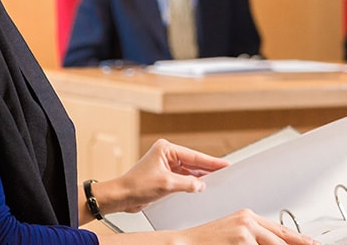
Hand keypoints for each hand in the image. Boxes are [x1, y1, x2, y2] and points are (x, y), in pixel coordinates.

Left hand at [96, 138, 229, 214]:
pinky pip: (183, 177)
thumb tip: (201, 185)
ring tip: (216, 180)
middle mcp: (166, 154)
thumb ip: (187, 184)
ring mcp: (165, 165)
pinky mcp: (164, 175)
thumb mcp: (166, 185)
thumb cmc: (136, 186)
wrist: (121, 196)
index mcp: (166, 149)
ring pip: (189, 170)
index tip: (224, 164)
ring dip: (199, 177)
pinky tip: (201, 186)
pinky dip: (191, 183)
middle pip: (193, 162)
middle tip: (225, 171)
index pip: (194, 156)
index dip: (211, 162)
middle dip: (207, 168)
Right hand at [171, 209, 320, 244]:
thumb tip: (275, 243)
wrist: (183, 243)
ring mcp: (245, 231)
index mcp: (248, 217)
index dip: (301, 240)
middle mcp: (248, 221)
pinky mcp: (241, 240)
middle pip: (282, 239)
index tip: (313, 244)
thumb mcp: (233, 235)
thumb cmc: (206, 242)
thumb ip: (255, 238)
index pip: (282, 231)